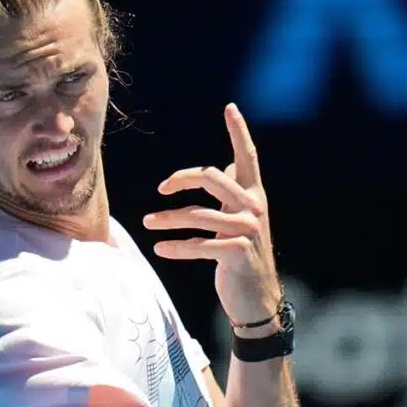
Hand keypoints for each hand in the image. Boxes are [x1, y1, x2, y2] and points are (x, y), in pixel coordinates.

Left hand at [143, 103, 280, 330]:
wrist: (257, 298)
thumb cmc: (242, 255)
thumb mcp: (241, 220)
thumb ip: (236, 193)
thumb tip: (230, 166)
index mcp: (254, 195)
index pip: (249, 156)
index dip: (239, 131)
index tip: (230, 107)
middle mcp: (254, 208)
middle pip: (212, 178)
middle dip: (182, 179)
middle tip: (161, 189)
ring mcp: (247, 231)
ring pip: (197, 215)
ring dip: (167, 219)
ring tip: (148, 222)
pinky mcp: (236, 254)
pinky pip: (198, 245)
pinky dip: (176, 247)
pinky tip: (160, 248)